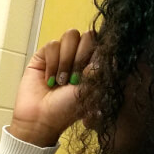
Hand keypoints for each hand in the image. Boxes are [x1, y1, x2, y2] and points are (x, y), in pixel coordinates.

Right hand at [9, 29, 95, 146]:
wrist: (42, 118)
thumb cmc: (68, 109)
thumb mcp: (92, 89)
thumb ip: (102, 68)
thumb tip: (111, 50)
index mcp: (94, 63)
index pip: (102, 42)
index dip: (97, 52)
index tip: (90, 73)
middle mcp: (79, 55)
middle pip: (87, 35)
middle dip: (81, 57)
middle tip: (74, 80)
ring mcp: (61, 54)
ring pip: (70, 36)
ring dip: (66, 61)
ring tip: (61, 81)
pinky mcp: (43, 55)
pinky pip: (52, 45)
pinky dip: (52, 64)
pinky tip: (49, 80)